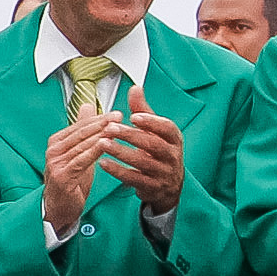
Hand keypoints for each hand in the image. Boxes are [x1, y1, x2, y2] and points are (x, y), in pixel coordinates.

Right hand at [40, 114, 116, 233]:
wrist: (58, 208)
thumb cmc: (70, 181)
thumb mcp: (77, 153)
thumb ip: (82, 131)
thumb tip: (87, 106)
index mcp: (56, 142)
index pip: (80, 125)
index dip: (99, 118)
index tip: (117, 113)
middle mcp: (53, 150)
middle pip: (81, 132)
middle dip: (102, 123)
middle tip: (119, 116)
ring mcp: (56, 163)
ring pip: (82, 145)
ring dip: (101, 135)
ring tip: (117, 129)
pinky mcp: (62, 175)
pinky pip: (81, 160)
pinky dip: (95, 151)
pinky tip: (107, 145)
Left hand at [101, 94, 186, 214]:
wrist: (169, 186)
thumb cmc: (158, 152)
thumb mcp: (154, 132)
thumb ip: (144, 110)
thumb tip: (135, 87)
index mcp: (174, 139)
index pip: (167, 128)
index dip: (152, 122)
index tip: (134, 116)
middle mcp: (172, 155)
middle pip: (152, 144)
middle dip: (130, 135)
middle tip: (109, 128)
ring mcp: (164, 173)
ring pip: (143, 162)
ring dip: (121, 152)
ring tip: (102, 143)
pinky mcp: (153, 187)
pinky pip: (135, 179)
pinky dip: (118, 171)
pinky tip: (103, 163)